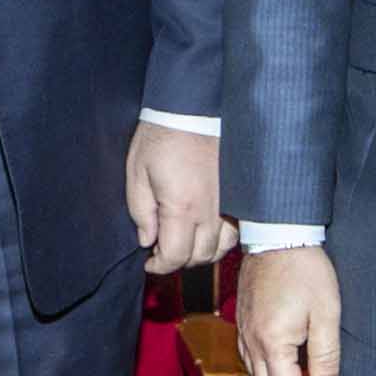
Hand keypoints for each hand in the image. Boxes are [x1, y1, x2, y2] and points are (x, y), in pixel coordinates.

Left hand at [124, 123, 233, 276]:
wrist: (192, 109)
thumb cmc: (161, 138)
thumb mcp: (137, 174)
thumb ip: (141, 212)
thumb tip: (147, 240)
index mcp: (182, 207)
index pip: (176, 256)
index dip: (160, 266)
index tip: (149, 262)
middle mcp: (210, 210)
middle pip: (200, 257)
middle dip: (178, 261)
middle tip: (162, 250)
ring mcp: (229, 203)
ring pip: (221, 247)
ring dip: (201, 252)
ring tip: (183, 241)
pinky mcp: (238, 195)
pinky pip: (237, 231)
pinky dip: (222, 240)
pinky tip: (205, 230)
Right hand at [237, 245, 342, 375]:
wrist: (277, 236)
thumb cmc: (305, 270)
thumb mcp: (326, 313)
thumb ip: (326, 356)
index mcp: (273, 342)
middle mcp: (252, 342)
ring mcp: (244, 333)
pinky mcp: (243, 323)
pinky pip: (251, 361)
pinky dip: (269, 374)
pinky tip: (288, 368)